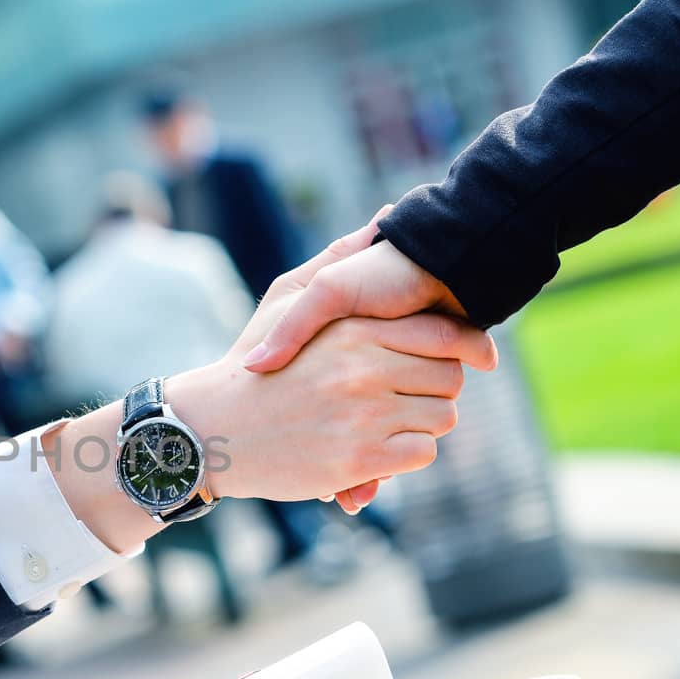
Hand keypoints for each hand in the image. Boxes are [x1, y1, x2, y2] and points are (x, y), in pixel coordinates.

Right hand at [42, 222, 492, 554]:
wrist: (209, 430)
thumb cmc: (249, 365)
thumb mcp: (286, 299)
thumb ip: (337, 260)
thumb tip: (385, 218)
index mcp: (353, 330)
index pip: (444, 336)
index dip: (465, 347)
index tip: (471, 359)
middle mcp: (362, 370)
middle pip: (450, 379)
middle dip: (437, 388)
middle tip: (411, 394)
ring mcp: (362, 416)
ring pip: (441, 419)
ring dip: (423, 424)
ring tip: (389, 422)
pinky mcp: (358, 460)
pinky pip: (419, 455)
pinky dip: (406, 457)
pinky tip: (377, 451)